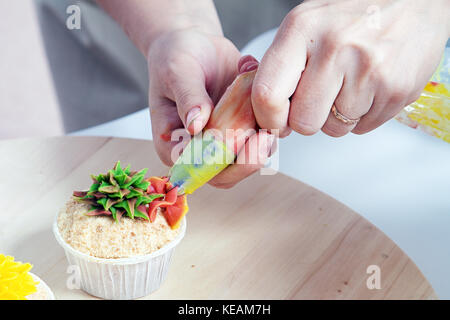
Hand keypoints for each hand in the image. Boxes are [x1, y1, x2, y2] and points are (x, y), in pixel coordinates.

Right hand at [148, 29, 272, 188]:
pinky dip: (269, 116)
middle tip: (265, 137)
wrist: (195, 43)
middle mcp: (201, 148)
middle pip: (228, 172)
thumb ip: (187, 98)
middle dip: (250, 160)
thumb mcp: (176, 72)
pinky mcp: (245, 125)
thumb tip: (196, 126)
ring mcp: (225, 138)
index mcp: (174, 145)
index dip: (221, 167)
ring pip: (250, 155)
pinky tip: (262, 92)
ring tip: (267, 113)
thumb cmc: (174, 58)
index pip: (197, 171)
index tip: (240, 148)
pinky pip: (263, 132)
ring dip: (264, 140)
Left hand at [252, 0, 449, 136]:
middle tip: (320, 97)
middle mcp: (335, 47)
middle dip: (308, 118)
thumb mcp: (306, 25)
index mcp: (302, 29)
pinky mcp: (396, 89)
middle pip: (304, 123)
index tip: (276, 120)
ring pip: (335, 129)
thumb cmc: (352, 15)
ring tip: (350, 83)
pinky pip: (363, 128)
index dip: (269, 119)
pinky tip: (369, 86)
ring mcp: (369, 69)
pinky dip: (362, 114)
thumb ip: (281, 67)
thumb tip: (268, 115)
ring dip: (338, 116)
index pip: (268, 96)